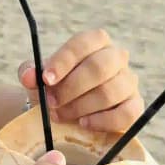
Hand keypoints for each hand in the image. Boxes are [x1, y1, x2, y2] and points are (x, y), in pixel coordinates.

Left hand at [18, 28, 142, 132]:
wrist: (67, 109)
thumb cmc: (55, 87)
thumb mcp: (39, 78)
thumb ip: (30, 73)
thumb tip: (29, 76)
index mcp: (95, 41)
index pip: (82, 43)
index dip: (63, 61)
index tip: (46, 80)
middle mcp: (116, 57)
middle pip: (99, 67)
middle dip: (71, 88)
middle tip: (51, 103)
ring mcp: (129, 81)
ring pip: (110, 91)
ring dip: (81, 106)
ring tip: (60, 115)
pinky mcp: (135, 106)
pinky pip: (126, 114)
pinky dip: (102, 121)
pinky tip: (83, 123)